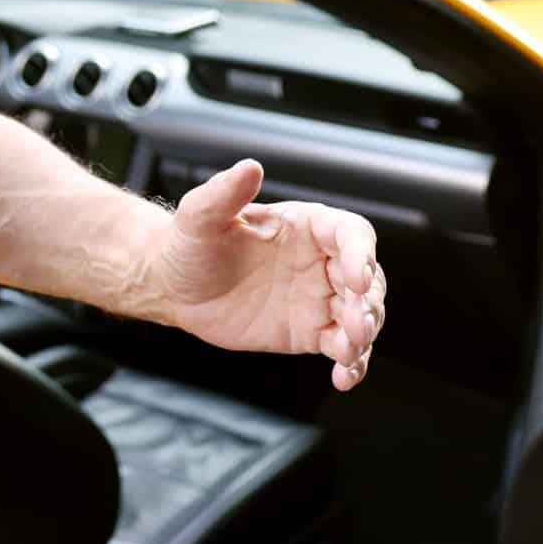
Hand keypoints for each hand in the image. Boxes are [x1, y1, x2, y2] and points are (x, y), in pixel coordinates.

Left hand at [149, 159, 385, 389]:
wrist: (173, 287)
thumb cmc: (189, 244)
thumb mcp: (200, 216)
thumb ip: (224, 193)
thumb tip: (250, 167)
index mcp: (305, 226)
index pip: (351, 233)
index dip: (361, 253)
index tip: (356, 276)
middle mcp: (320, 260)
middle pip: (368, 278)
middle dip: (368, 301)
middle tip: (355, 323)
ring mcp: (318, 298)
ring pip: (362, 314)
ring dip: (365, 333)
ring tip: (349, 350)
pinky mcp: (310, 332)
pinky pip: (343, 347)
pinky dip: (352, 363)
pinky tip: (344, 376)